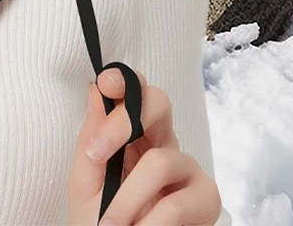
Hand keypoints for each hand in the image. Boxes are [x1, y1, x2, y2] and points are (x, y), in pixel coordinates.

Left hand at [67, 67, 221, 224]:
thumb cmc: (99, 225)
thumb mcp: (85, 183)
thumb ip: (90, 140)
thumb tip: (96, 91)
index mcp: (134, 138)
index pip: (136, 94)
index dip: (124, 80)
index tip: (105, 84)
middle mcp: (163, 146)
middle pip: (159, 103)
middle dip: (124, 122)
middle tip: (96, 151)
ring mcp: (187, 170)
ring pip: (160, 161)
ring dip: (127, 198)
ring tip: (111, 224)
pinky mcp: (206, 200)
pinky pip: (176, 203)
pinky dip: (149, 222)